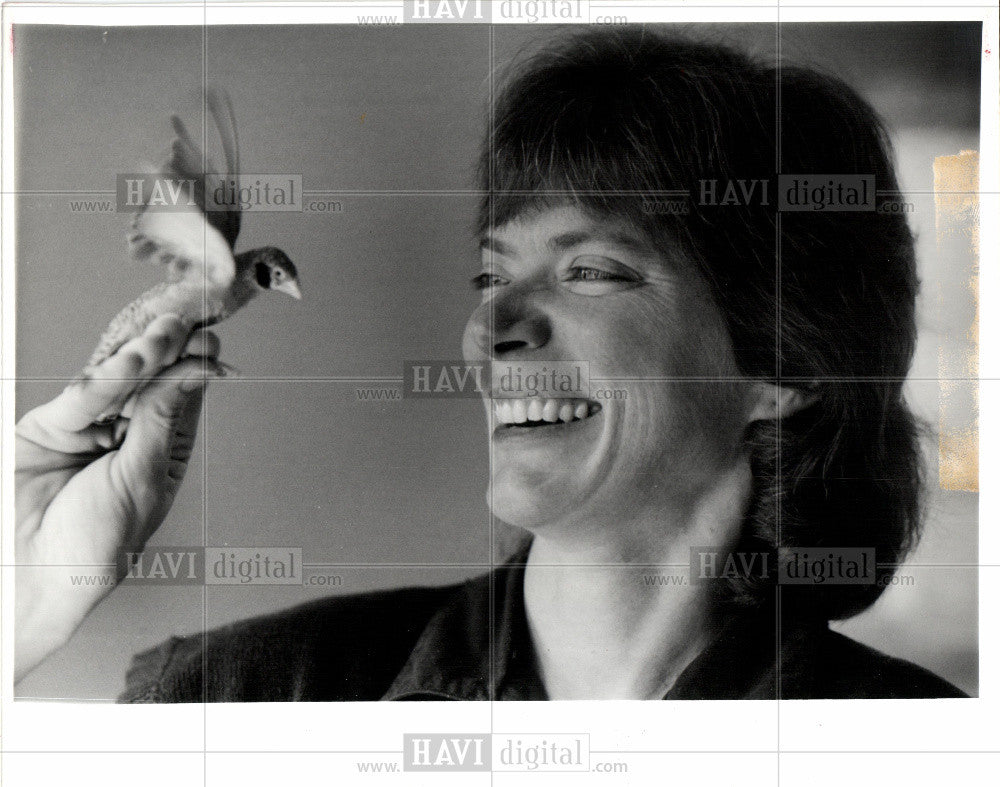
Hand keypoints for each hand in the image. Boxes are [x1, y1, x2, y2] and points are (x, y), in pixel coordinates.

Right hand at [15, 314, 218, 681]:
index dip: (197, 371)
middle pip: (153, 385)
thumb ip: (162, 422)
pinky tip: (135, 359)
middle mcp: (128, 439)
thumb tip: (196, 375)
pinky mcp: (50, 427)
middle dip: (173, 353)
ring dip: (145, 356)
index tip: (212, 344)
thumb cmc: (93, 548)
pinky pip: (84, 397)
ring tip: (168, 332)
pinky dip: (108, 377)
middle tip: (191, 325)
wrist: (29, 575)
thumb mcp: (142, 480)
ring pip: (120, 383)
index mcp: (161, 455)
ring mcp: (90, 431)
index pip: (183, 402)